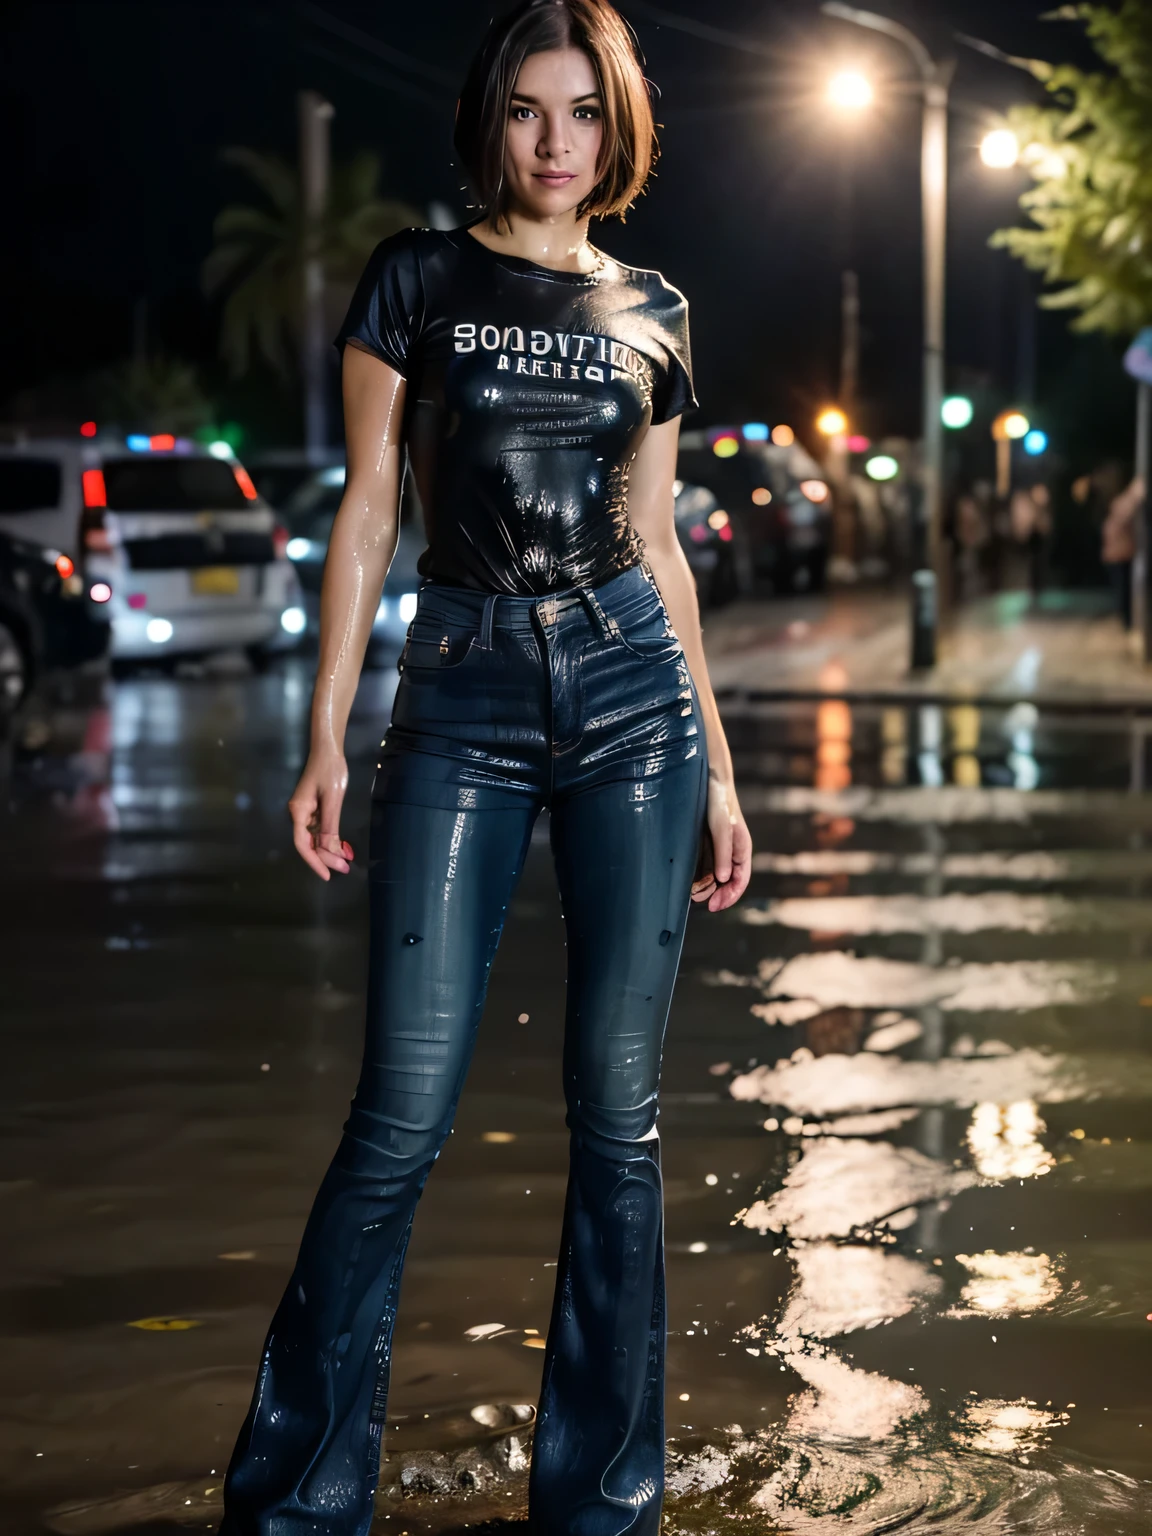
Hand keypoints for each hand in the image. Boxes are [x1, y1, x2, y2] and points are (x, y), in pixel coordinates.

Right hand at [288, 749, 353, 880]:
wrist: (328, 750)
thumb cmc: (330, 771)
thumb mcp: (332, 800)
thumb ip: (330, 826)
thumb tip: (330, 851)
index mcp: (299, 812)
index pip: (302, 844)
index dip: (314, 861)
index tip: (327, 875)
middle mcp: (298, 814)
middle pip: (308, 843)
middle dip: (325, 858)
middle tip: (344, 869)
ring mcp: (305, 812)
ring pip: (314, 838)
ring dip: (328, 851)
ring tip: (345, 862)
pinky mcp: (313, 808)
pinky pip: (318, 830)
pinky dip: (328, 840)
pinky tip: (340, 848)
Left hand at [691, 770, 751, 911]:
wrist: (710, 780)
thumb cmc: (719, 803)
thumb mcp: (721, 829)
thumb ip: (723, 854)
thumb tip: (723, 880)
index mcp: (742, 849)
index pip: (740, 881)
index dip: (729, 896)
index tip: (714, 906)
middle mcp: (733, 851)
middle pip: (729, 881)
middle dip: (718, 895)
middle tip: (703, 904)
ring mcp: (721, 848)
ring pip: (718, 875)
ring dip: (708, 887)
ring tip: (694, 896)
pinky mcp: (709, 843)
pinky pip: (708, 865)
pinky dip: (702, 876)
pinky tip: (692, 881)